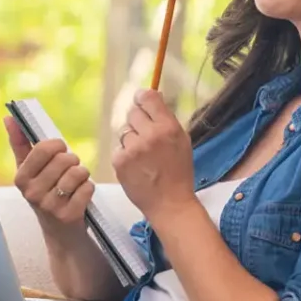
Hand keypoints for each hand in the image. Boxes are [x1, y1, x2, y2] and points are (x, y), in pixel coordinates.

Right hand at [5, 116, 93, 230]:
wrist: (60, 234)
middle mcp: (32, 193)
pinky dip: (89, 188)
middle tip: (68, 171)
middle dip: (72, 161)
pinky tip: (81, 195)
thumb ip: (20, 144)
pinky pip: (87, 187)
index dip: (58, 146)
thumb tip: (9, 118)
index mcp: (21, 179)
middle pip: (64, 159)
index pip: (43, 148)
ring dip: (82, 175)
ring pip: (78, 172)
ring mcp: (50, 205)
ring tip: (75, 183)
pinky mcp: (69, 215)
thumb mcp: (29, 172)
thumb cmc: (45, 195)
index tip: (60, 151)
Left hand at [113, 89, 193, 221]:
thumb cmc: (179, 172)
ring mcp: (133, 148)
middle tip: (144, 136)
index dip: (142, 98)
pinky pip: (118, 148)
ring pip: (124, 131)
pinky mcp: (120, 161)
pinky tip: (135, 166)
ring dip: (131, 140)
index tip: (141, 101)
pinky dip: (124, 155)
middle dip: (137, 121)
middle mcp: (150, 135)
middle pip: (132, 112)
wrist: (170, 203)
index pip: (148, 98)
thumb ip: (167, 119)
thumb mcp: (182, 141)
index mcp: (168, 127)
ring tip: (142, 156)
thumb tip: (153, 97)